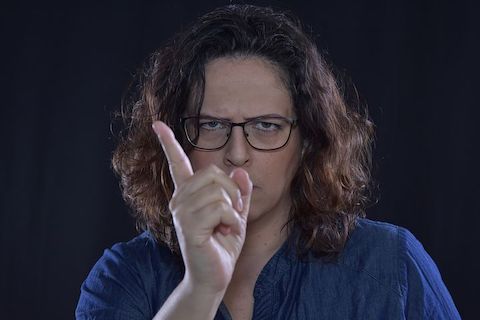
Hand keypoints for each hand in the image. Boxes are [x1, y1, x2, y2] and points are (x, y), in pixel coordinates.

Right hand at [152, 121, 251, 294]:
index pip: (177, 163)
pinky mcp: (188, 226)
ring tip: (227, 226)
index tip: (158, 124)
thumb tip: (240, 172)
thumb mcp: (237, 215)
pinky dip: (231, 220)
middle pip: (212, 172)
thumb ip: (239, 193)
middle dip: (232, 191)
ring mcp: (181, 212)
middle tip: (234, 212)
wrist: (215, 275)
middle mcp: (180, 200)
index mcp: (188, 194)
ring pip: (218, 191)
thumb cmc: (222, 245)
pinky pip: (220, 208)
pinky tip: (224, 232)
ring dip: (233, 209)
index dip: (168, 142)